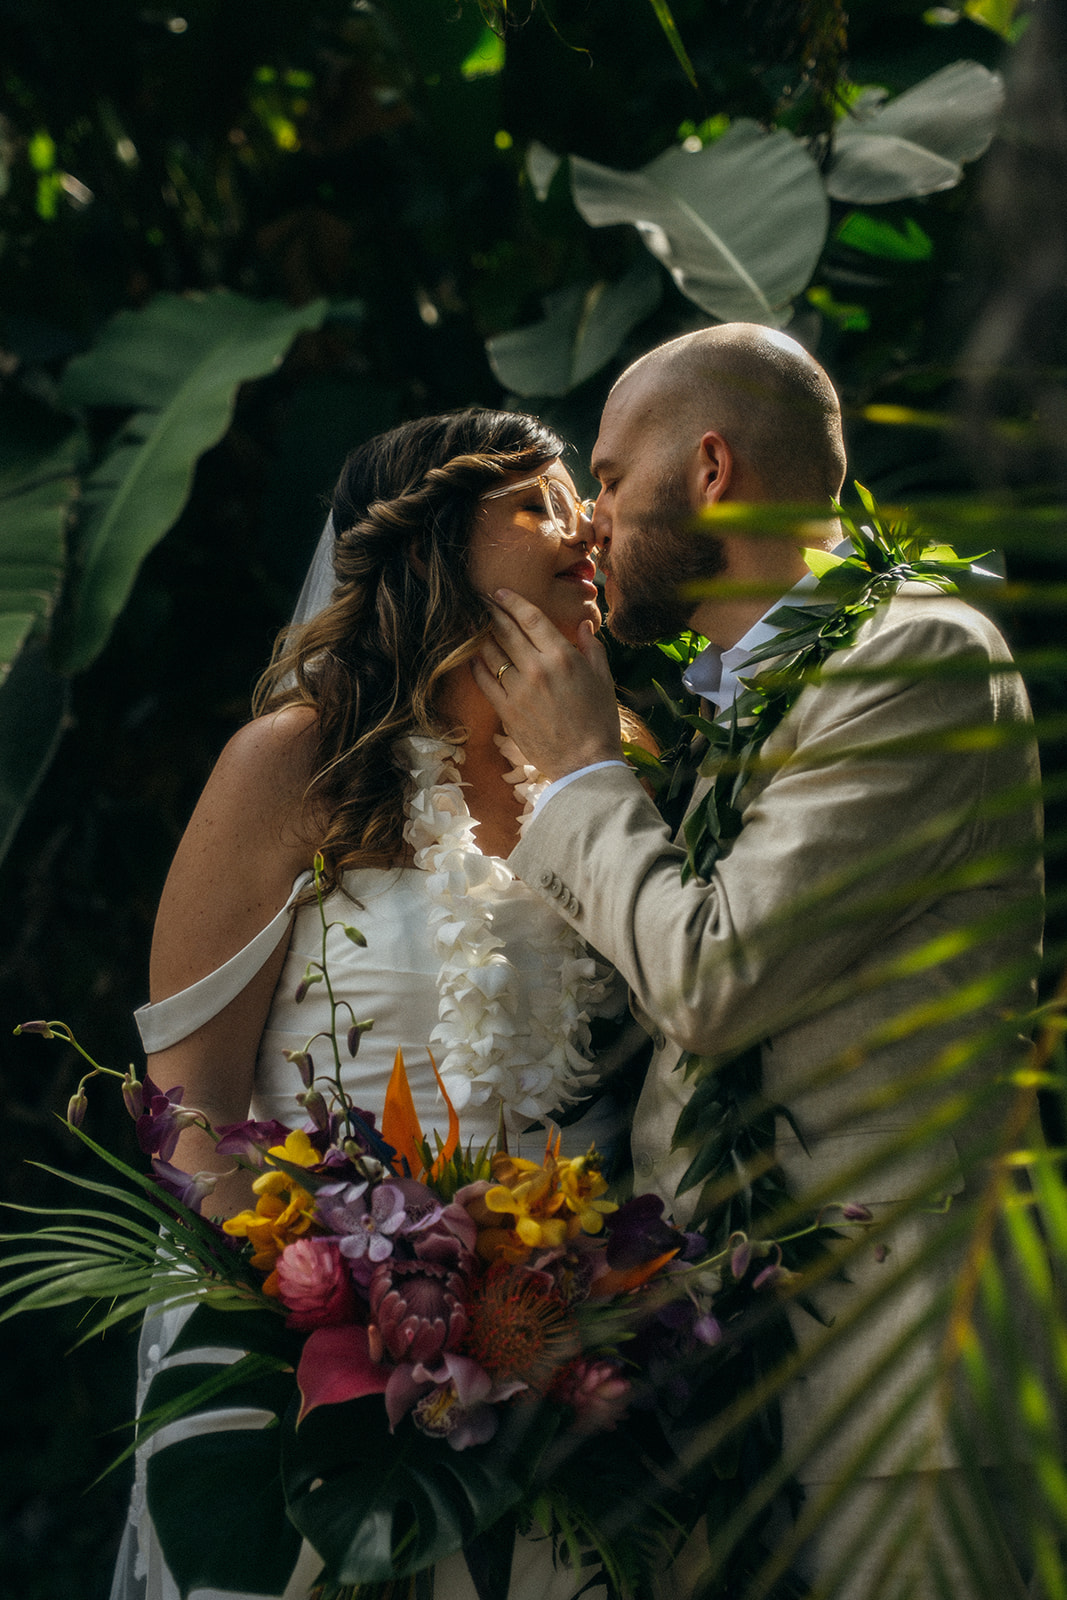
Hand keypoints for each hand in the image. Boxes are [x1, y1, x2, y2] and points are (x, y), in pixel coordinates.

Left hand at [472, 589, 623, 780]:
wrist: (584, 763)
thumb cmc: (599, 721)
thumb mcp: (603, 680)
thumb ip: (593, 648)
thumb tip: (585, 625)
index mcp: (562, 656)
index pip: (531, 618)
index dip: (512, 601)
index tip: (500, 592)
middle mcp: (537, 668)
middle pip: (506, 630)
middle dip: (491, 612)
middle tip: (481, 601)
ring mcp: (518, 690)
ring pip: (491, 653)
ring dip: (481, 636)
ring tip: (475, 627)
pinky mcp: (506, 710)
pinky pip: (484, 680)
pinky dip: (476, 666)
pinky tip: (474, 658)